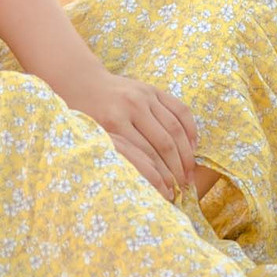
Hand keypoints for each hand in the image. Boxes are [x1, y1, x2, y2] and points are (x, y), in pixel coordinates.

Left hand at [51, 68, 199, 201]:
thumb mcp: (90, 137)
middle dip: (177, 168)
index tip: (168, 193)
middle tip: (184, 186)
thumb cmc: (84, 117)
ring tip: (190, 172)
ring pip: (175, 128)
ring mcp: (145, 96)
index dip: (160, 176)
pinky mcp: (153, 90)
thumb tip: (139, 184)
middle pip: (164, 143)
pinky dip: (190, 128)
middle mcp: (132, 106)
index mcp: (114, 121)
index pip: (146, 155)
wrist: (83, 83)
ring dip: (186, 153)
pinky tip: (193, 146)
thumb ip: (113, 155)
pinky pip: (179, 109)